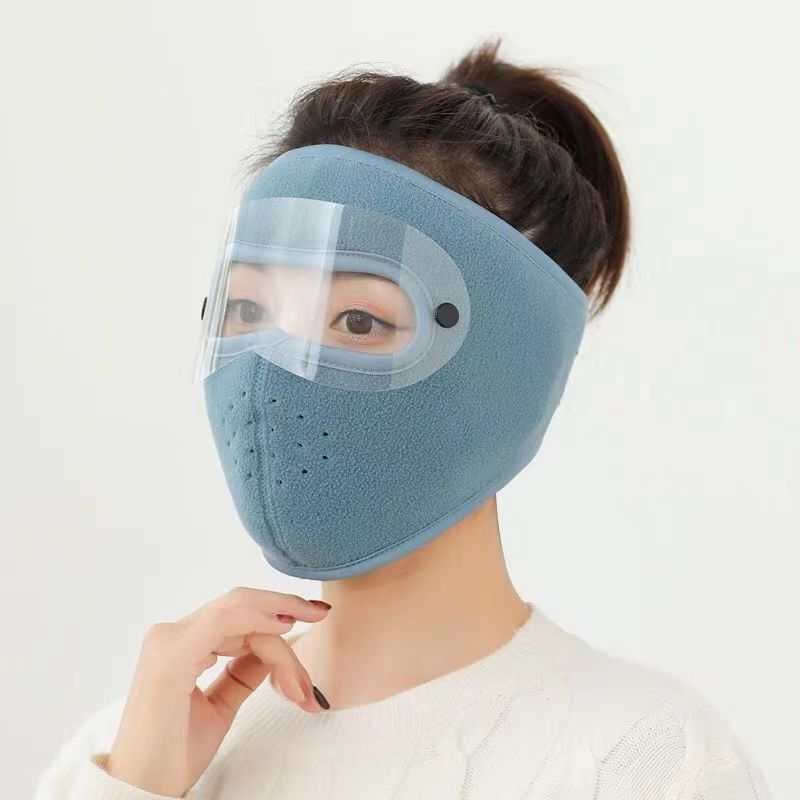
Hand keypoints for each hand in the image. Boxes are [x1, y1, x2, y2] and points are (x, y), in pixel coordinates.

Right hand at [104, 587, 330, 796]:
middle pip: (243, 609)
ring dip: (281, 642)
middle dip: (286, 608)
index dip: (277, 616)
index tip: (315, 623)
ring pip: (241, 614)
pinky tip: (284, 629)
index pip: (237, 617)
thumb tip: (273, 649)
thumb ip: (243, 672)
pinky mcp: (173, 655)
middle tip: (321, 613)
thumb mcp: (221, 704)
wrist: (144, 793)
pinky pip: (225, 621)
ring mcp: (169, 641)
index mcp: (181, 644)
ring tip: (301, 681)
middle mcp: (171, 634)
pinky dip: (259, 620)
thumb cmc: (176, 753)